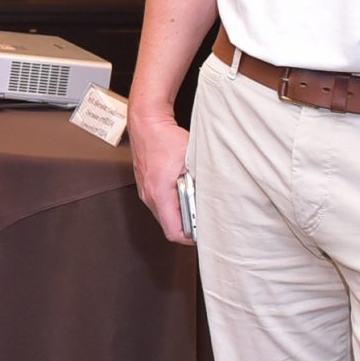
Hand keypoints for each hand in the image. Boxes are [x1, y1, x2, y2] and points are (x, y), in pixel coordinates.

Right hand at [131, 109, 192, 245]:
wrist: (146, 123)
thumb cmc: (165, 138)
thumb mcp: (191, 160)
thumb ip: (201, 182)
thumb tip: (214, 196)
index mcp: (159, 193)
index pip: (173, 231)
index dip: (190, 237)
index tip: (203, 233)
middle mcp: (148, 196)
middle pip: (169, 226)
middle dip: (187, 226)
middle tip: (204, 217)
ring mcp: (145, 191)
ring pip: (164, 215)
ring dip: (180, 214)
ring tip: (195, 202)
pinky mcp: (146, 186)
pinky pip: (160, 204)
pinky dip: (173, 204)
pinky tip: (185, 192)